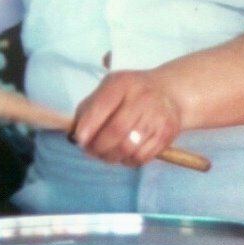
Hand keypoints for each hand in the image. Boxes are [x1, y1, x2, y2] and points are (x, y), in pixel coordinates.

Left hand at [72, 68, 186, 167]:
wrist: (169, 93)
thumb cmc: (130, 92)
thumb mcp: (109, 88)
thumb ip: (89, 108)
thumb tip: (74, 136)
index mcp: (122, 83)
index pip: (103, 106)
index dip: (88, 126)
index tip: (79, 140)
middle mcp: (143, 98)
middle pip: (116, 131)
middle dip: (98, 146)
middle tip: (90, 151)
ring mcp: (157, 117)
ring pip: (128, 148)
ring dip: (110, 157)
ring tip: (104, 154)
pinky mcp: (166, 135)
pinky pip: (141, 157)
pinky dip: (127, 161)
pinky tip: (122, 155)